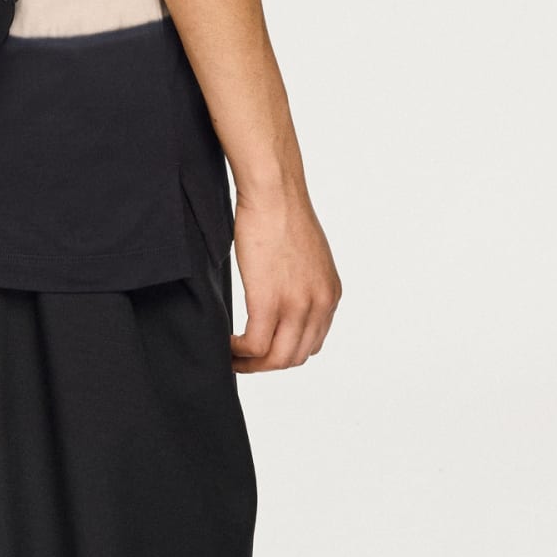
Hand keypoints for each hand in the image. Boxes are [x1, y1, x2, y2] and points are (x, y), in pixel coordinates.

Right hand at [229, 188, 340, 372]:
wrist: (274, 192)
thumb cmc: (281, 212)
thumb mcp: (306, 255)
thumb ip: (301, 282)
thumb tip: (281, 293)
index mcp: (329, 294)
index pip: (312, 342)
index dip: (285, 350)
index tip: (263, 348)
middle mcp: (320, 305)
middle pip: (295, 356)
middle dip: (268, 363)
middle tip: (243, 359)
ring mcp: (297, 306)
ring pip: (276, 358)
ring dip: (253, 364)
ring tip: (232, 356)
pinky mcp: (269, 302)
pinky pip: (255, 345)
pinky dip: (239, 351)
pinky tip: (227, 343)